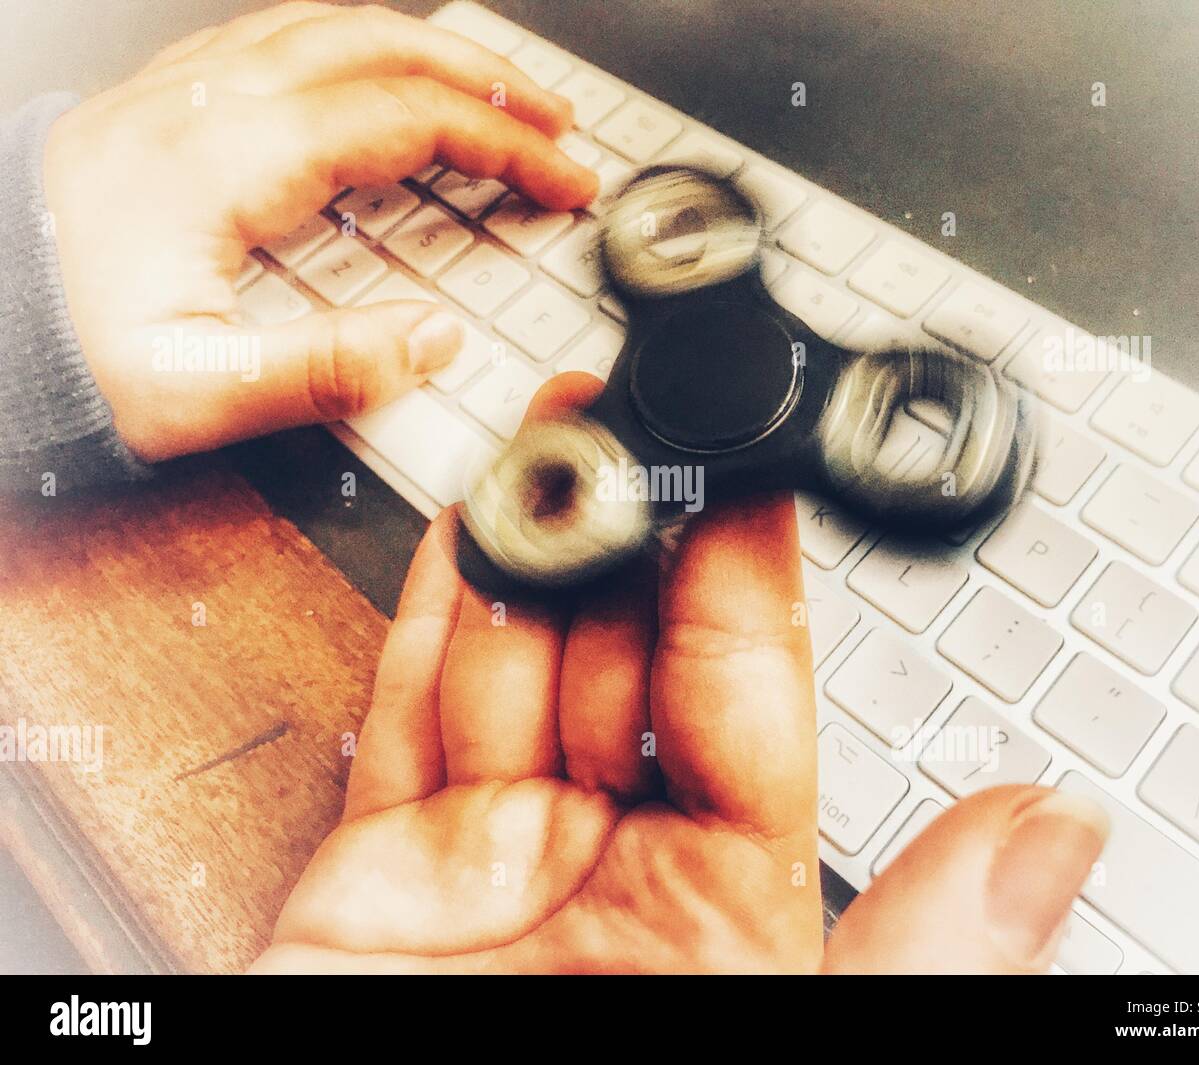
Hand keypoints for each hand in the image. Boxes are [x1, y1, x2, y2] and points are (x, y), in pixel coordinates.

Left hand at [43, 2, 595, 462]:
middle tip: (554, 125)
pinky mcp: (165, 104)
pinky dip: (360, 50)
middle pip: (379, 48)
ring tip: (492, 91)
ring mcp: (181, 91)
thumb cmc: (70, 357)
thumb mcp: (194, 397)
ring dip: (429, 52)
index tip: (563, 180)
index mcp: (223, 162)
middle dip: (488, 82)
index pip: (401, 119)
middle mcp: (203, 104)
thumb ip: (320, 372)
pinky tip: (380, 78)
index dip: (503, 145)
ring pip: (332, 26)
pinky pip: (282, 39)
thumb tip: (430, 339)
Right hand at [252, 375, 1107, 973]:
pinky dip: (428, 612)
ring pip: (516, 662)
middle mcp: (611, 876)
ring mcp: (488, 865)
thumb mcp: (792, 1043)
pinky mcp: (375, 875)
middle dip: (636, 535)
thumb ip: (920, 950)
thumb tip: (1055, 836)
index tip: (757, 480)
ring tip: (560, 437)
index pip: (749, 706)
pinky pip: (405, 712)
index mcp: (730, 917)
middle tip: (646, 420)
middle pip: (625, 659)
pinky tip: (465, 526)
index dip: (749, 584)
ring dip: (536, 547)